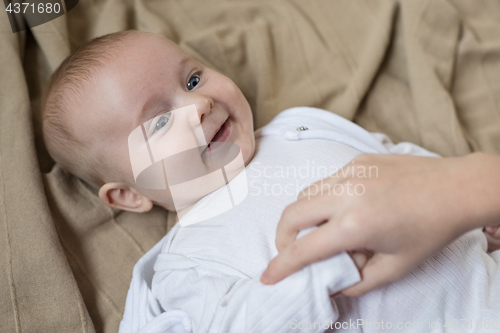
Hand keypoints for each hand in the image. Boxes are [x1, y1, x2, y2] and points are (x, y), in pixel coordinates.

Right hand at [260, 152, 499, 296]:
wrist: (456, 187)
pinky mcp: (356, 160)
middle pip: (291, 214)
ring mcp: (349, 172)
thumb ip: (357, 282)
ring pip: (305, 193)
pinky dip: (322, 199)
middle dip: (282, 237)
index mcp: (355, 224)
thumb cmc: (430, 230)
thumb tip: (332, 284)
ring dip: (300, 216)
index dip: (281, 266)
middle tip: (290, 252)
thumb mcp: (395, 267)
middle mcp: (345, 194)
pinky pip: (325, 181)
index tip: (268, 277)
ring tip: (317, 231)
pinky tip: (341, 208)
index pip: (303, 249)